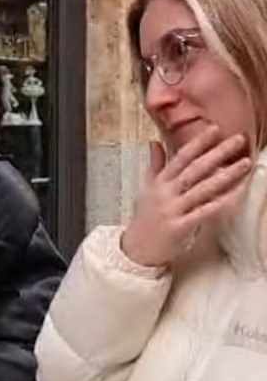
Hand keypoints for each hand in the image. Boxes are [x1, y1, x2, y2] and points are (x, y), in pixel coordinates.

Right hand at [120, 125, 252, 267]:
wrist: (135, 250)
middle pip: (194, 170)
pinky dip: (221, 203)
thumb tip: (155, 143)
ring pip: (202, 189)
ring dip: (225, 176)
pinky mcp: (180, 227)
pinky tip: (236, 194)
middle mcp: (165, 194)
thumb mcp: (146, 189)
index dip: (197, 143)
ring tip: (244, 164)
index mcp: (159, 183)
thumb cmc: (145, 219)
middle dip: (217, 154)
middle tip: (238, 140)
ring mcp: (172, 210)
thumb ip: (155, 166)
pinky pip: (204, 212)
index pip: (180, 158)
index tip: (214, 129)